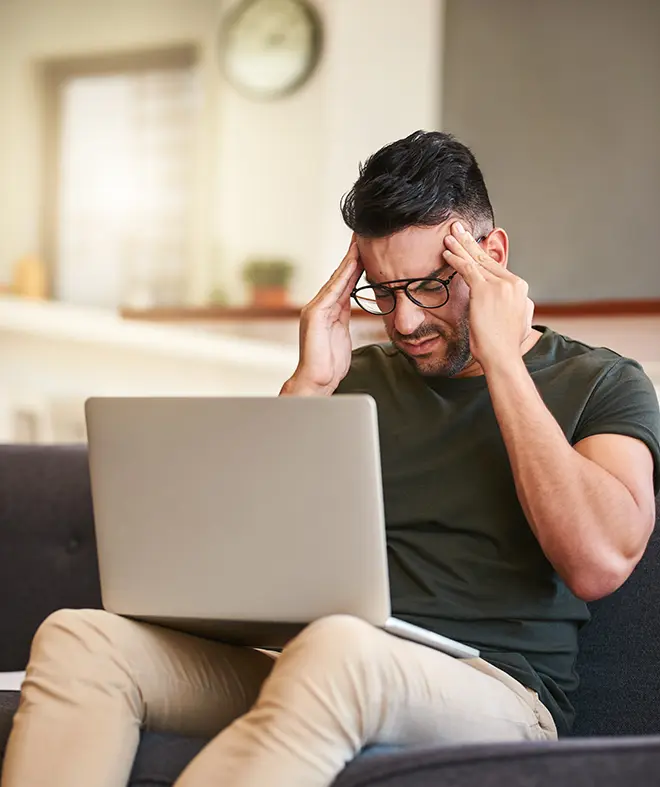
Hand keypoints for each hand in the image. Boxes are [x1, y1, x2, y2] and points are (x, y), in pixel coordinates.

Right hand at [283, 236, 362, 395]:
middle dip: (353, 254)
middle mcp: (319, 305)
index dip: (356, 264)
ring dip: (350, 259)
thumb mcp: (342, 336)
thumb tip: (353, 310)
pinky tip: (353, 262)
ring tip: (361, 241)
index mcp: (328, 310)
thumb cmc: (329, 364)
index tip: (368, 247)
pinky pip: (333, 291)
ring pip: (337, 279)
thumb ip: (345, 319)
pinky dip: (343, 275)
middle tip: (364, 234)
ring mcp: (316, 308)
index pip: (345, 282)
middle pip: (340, 275)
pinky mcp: (315, 314)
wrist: (315, 381)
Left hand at [442, 222, 533, 368]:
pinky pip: (467, 269)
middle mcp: (512, 282)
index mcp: (519, 288)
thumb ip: (512, 305)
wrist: (503, 357)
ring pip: (475, 260)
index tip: (471, 244)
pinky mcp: (485, 290)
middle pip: (485, 258)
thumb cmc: (504, 345)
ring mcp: (500, 285)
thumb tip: (509, 302)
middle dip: (470, 242)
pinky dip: (455, 259)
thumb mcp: (515, 320)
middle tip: (459, 228)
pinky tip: (446, 252)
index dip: (480, 254)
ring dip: (460, 246)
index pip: (495, 266)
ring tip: (449, 234)